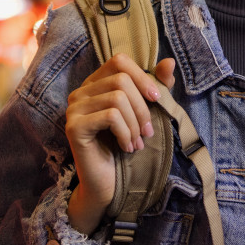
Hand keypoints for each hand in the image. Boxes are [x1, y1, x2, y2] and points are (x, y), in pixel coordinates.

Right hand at [64, 53, 175, 234]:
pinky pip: (110, 116)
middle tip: (148, 132)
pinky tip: (127, 147)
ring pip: (117, 98)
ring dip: (135, 124)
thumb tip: (170, 62)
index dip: (142, 76)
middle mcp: (80, 92)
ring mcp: (74, 108)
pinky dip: (126, 132)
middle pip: (120, 80)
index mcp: (95, 84)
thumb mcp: (146, 112)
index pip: (119, 61)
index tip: (157, 99)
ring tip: (137, 143)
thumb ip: (157, 87)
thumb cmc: (127, 145)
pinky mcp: (74, 126)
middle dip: (142, 107)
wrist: (108, 183)